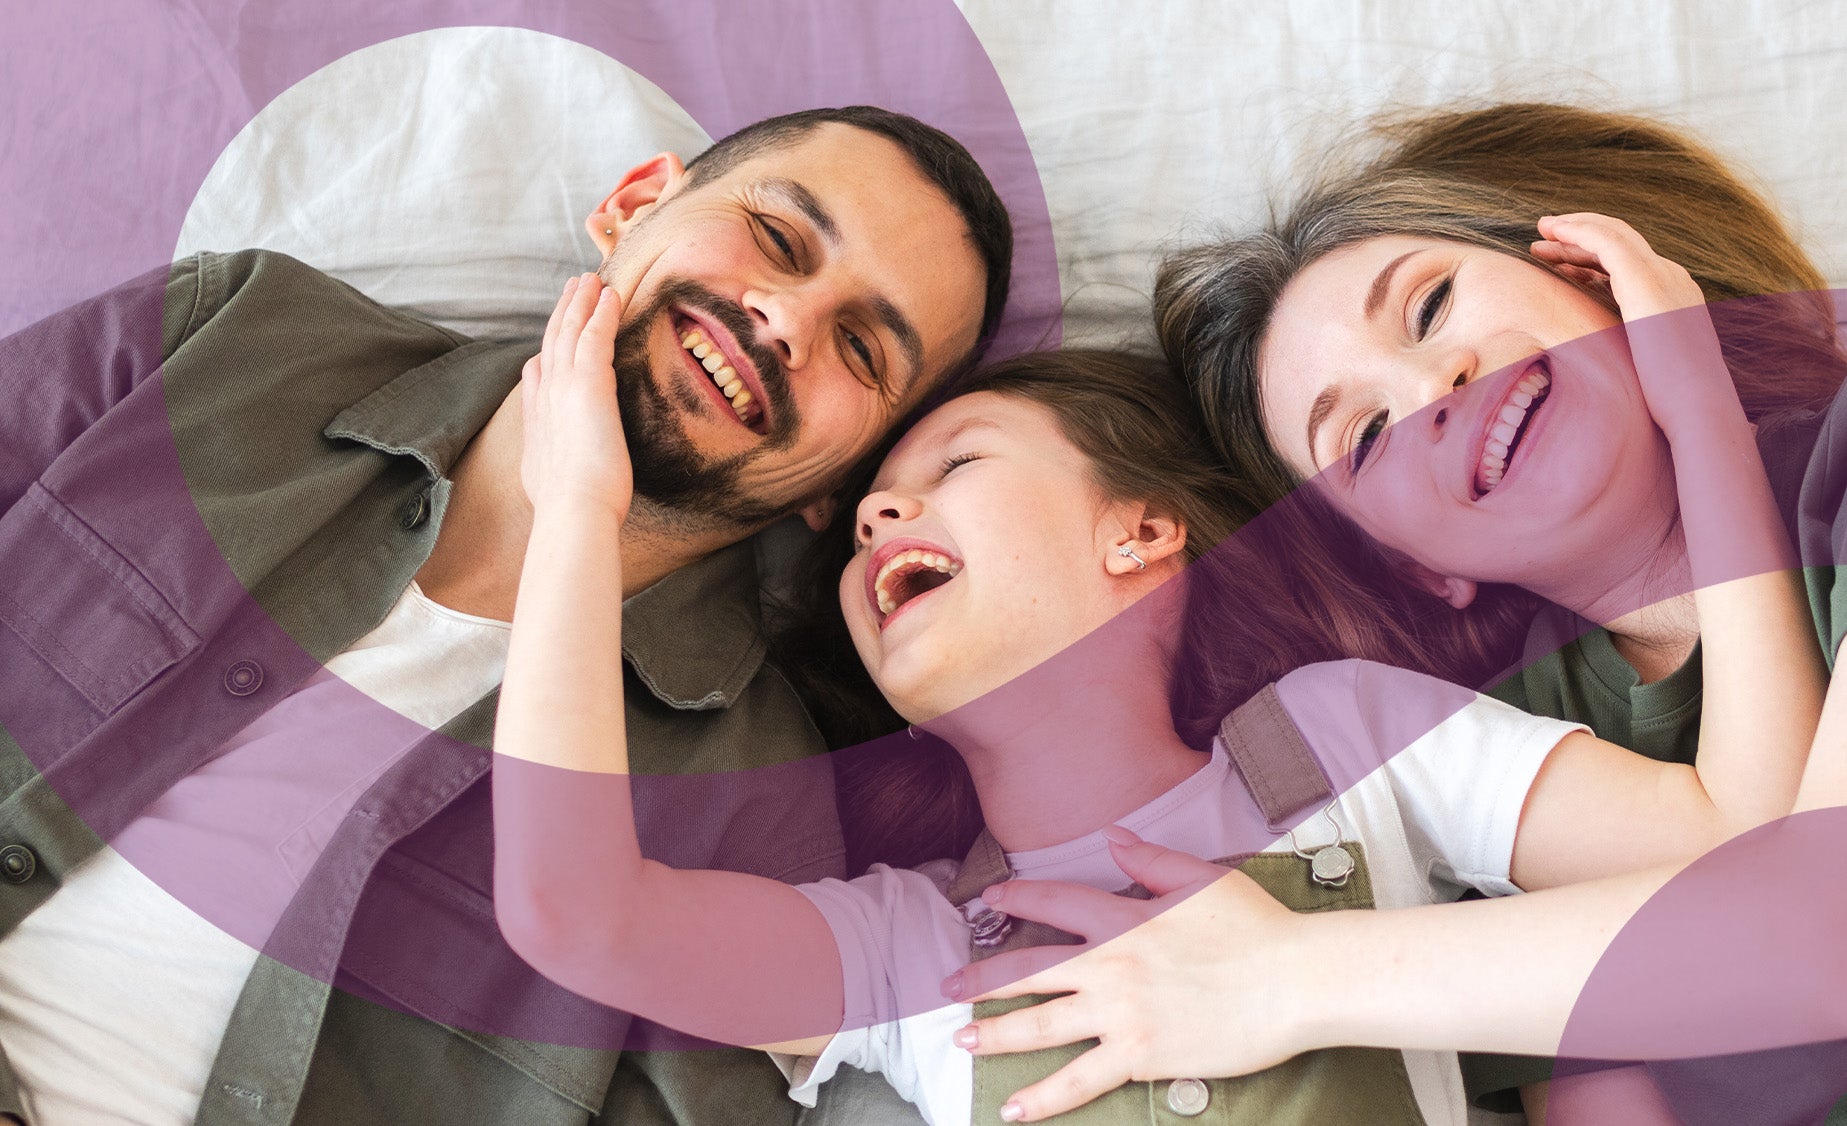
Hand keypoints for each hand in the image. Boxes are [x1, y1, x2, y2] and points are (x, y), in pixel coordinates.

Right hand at [519, 274, 632, 519]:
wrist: (572, 511)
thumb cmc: (572, 510)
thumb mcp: (551, 481)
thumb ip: (551, 460)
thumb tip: (550, 461)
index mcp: (538, 421)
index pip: (539, 374)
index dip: (548, 349)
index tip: (554, 333)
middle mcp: (545, 398)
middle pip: (552, 343)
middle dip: (562, 314)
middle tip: (573, 288)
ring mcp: (563, 387)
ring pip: (569, 332)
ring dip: (580, 303)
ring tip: (590, 280)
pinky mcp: (588, 384)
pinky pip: (594, 336)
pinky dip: (601, 312)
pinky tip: (610, 294)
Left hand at [942, 829, 1316, 1122]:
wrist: (1295, 981)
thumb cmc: (1257, 927)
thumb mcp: (1201, 877)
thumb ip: (1148, 858)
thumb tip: (1111, 836)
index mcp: (1123, 918)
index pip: (1053, 902)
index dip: (1017, 898)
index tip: (989, 901)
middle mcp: (1110, 965)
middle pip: (1028, 972)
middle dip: (981, 981)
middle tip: (946, 989)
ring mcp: (1121, 1014)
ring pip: (1040, 1026)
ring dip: (995, 1035)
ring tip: (962, 1043)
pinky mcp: (1140, 1055)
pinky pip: (1079, 1081)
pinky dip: (1044, 1099)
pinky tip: (1015, 1111)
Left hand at [1530, 213, 1742, 440]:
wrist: (1697, 407)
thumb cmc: (1671, 400)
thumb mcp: (1646, 365)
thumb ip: (1630, 349)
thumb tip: (1601, 358)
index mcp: (1671, 296)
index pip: (1628, 264)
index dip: (1591, 258)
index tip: (1560, 261)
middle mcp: (1671, 277)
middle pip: (1620, 242)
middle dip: (1581, 235)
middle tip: (1545, 233)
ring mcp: (1661, 275)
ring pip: (1612, 234)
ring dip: (1574, 227)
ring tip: (1542, 229)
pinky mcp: (1644, 280)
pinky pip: (1606, 241)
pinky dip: (1578, 231)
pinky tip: (1554, 231)